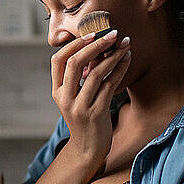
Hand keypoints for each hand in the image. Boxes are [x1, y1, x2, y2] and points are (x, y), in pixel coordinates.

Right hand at [51, 31, 130, 176]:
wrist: (87, 149)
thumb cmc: (84, 119)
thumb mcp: (74, 98)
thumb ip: (79, 77)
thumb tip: (95, 48)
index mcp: (57, 91)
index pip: (58, 60)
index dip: (74, 45)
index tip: (91, 34)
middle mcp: (65, 98)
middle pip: (75, 63)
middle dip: (95, 45)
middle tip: (112, 34)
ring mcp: (80, 106)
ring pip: (96, 73)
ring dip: (113, 55)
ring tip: (125, 44)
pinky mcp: (96, 112)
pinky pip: (110, 85)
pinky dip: (120, 69)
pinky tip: (127, 59)